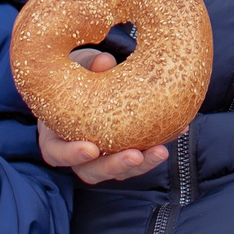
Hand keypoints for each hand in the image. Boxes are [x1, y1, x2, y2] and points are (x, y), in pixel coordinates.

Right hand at [35, 51, 169, 183]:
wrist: (87, 78)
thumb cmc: (75, 73)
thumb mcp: (77, 65)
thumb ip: (88, 65)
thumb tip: (105, 62)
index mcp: (55, 136)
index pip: (57, 153)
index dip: (72, 154)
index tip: (91, 148)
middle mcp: (76, 153)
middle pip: (92, 171)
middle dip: (115, 165)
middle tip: (135, 155)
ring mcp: (100, 157)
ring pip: (118, 171)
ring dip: (141, 164)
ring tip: (161, 151)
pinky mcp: (122, 152)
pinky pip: (138, 156)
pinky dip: (155, 147)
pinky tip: (178, 129)